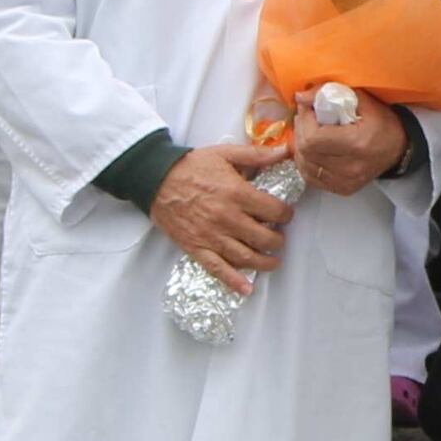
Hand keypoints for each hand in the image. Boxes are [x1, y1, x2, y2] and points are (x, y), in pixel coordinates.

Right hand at [149, 142, 290, 287]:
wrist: (155, 179)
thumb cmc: (191, 166)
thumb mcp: (225, 154)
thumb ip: (257, 155)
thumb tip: (285, 151)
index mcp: (237, 194)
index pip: (274, 211)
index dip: (285, 214)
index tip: (285, 215)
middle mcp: (227, 218)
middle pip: (264, 238)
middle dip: (277, 240)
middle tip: (278, 237)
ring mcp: (211, 236)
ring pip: (245, 257)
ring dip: (264, 262)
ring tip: (273, 261)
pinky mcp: (196, 247)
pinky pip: (217, 269)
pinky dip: (234, 281)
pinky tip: (247, 289)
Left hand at [290, 93, 407, 192]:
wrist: (400, 149)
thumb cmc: (383, 123)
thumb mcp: (363, 101)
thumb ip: (331, 94)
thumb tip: (300, 96)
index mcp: (356, 144)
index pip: (313, 138)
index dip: (305, 121)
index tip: (308, 107)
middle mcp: (350, 167)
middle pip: (306, 152)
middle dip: (300, 130)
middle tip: (305, 117)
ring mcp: (345, 181)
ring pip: (305, 165)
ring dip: (300, 146)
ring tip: (307, 131)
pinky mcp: (342, 189)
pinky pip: (311, 177)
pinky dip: (306, 162)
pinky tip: (311, 150)